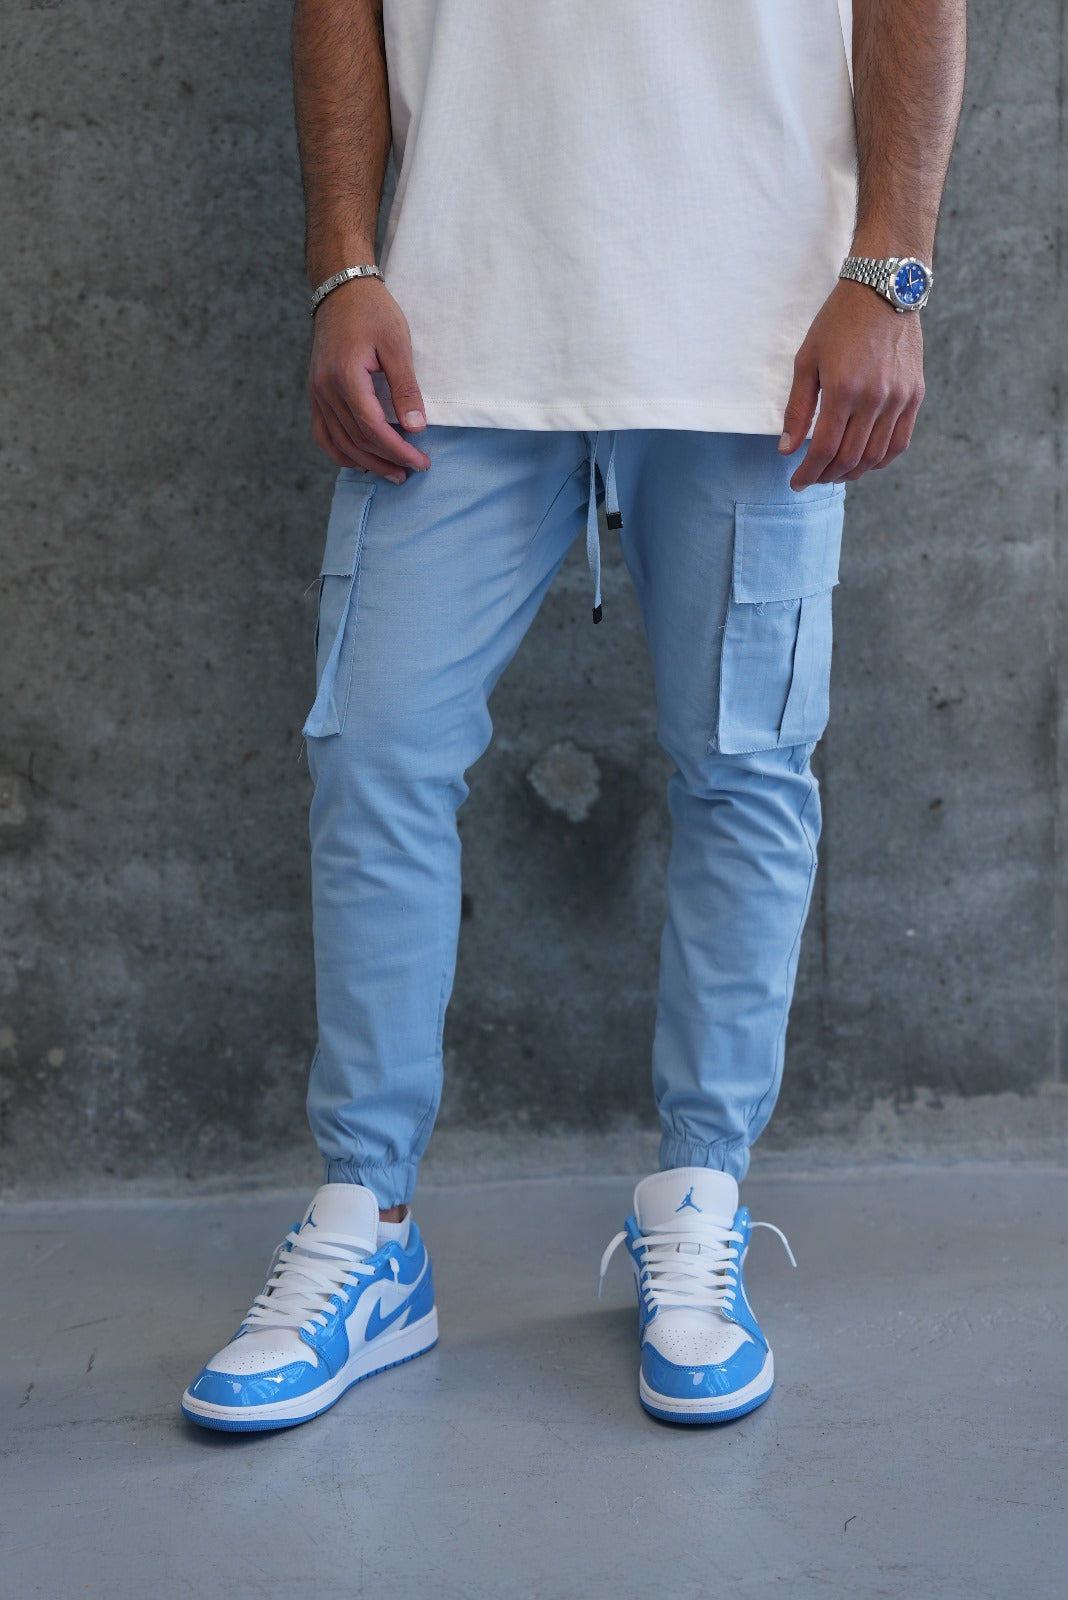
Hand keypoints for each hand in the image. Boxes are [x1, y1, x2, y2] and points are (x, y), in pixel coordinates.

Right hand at [308, 278, 430, 481]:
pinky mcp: (316, 393)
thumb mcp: (397, 345)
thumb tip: (416, 427)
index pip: (373, 429)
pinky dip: (341, 453)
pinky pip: (324, 434)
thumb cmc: (372, 312)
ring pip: (339, 443)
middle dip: (387, 460)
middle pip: (357, 441)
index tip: (421, 461)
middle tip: (413, 471)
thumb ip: (405, 388)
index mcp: (346, 378)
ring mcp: (317, 393)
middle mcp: (326, 390)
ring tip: (392, 473)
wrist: (341, 290)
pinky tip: (361, 462)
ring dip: (366, 463)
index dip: (398, 451)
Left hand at [779, 280, 924, 490]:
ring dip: (852, 471)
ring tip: (835, 472)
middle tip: (813, 478)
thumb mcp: (807, 361)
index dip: (808, 472)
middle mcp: (874, 398)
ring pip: (875, 455)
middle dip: (826, 475)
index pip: (823, 449)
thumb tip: (786, 450)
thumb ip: (797, 409)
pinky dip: (881, 460)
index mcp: (843, 389)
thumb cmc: (839, 322)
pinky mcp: (915, 395)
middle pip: (849, 457)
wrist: (884, 290)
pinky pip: (899, 442)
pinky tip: (864, 462)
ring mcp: (898, 398)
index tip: (796, 483)